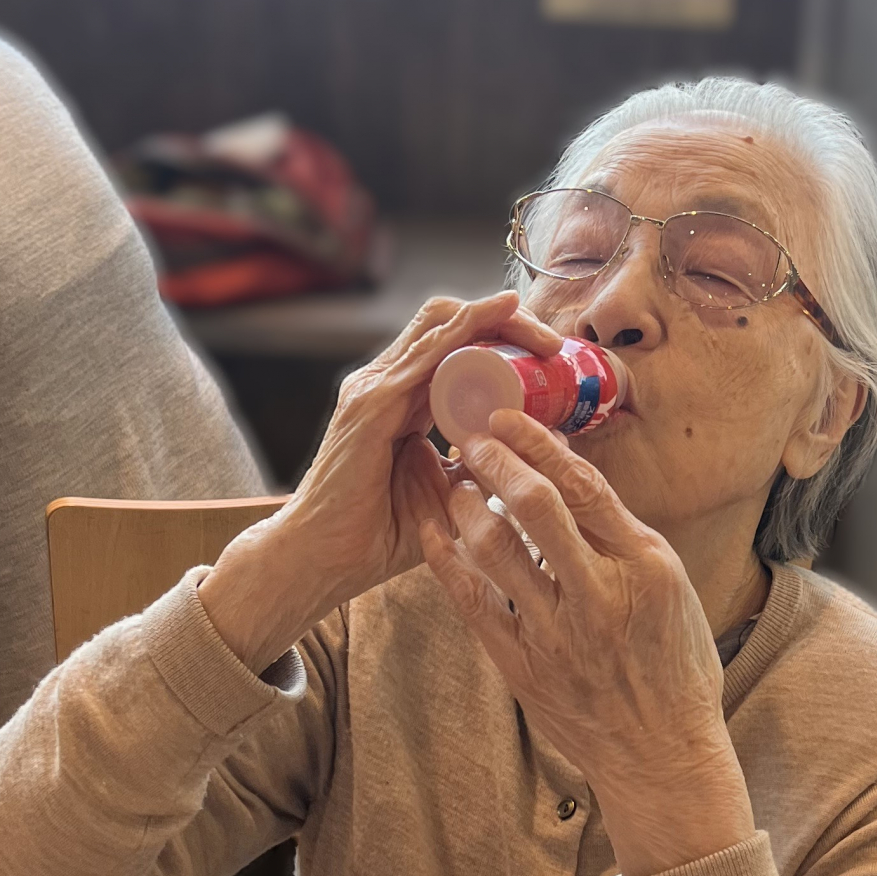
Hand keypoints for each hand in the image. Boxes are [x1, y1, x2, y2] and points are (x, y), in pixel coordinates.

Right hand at [199, 292, 561, 670]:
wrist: (322, 560)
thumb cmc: (379, 536)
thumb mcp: (447, 496)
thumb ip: (477, 470)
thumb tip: (529, 453)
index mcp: (402, 401)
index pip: (454, 348)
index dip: (501, 341)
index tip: (550, 361)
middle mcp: (386, 383)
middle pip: (450, 324)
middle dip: (507, 323)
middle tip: (554, 346)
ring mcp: (374, 387)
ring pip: (441, 323)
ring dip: (497, 320)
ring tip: (542, 335)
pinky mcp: (371, 403)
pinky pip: (427, 350)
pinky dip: (467, 327)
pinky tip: (501, 315)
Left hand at [418, 410, 757, 875]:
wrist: (661, 755)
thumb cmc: (675, 668)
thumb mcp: (673, 589)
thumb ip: (624, 537)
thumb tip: (575, 479)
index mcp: (645, 568)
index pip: (585, 486)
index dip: (539, 443)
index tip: (509, 417)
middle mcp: (598, 596)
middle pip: (536, 507)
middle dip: (495, 461)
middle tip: (469, 436)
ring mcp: (555, 633)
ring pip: (494, 549)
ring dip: (465, 501)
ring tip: (452, 477)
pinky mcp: (522, 665)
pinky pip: (472, 602)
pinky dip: (447, 559)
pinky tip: (432, 529)